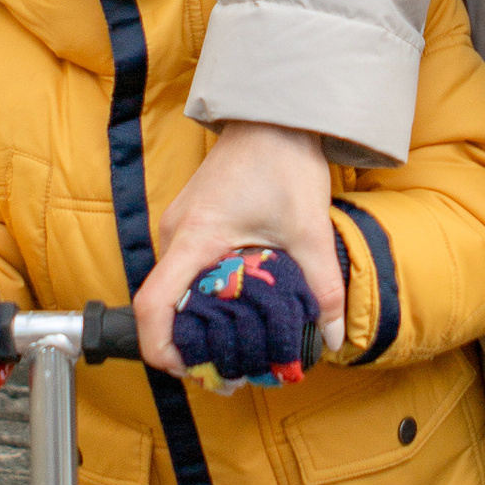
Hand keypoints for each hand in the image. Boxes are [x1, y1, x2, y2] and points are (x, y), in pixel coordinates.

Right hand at [135, 127, 345, 371]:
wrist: (276, 113)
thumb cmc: (283, 160)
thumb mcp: (309, 230)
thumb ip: (322, 287)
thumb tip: (331, 337)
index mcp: (195, 238)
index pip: (153, 304)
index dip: (161, 347)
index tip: (188, 369)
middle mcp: (176, 233)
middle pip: (163, 304)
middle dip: (188, 343)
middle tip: (228, 371)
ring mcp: (180, 225)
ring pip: (175, 287)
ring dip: (199, 319)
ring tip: (238, 343)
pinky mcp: (191, 220)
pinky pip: (186, 269)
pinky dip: (203, 295)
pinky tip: (238, 308)